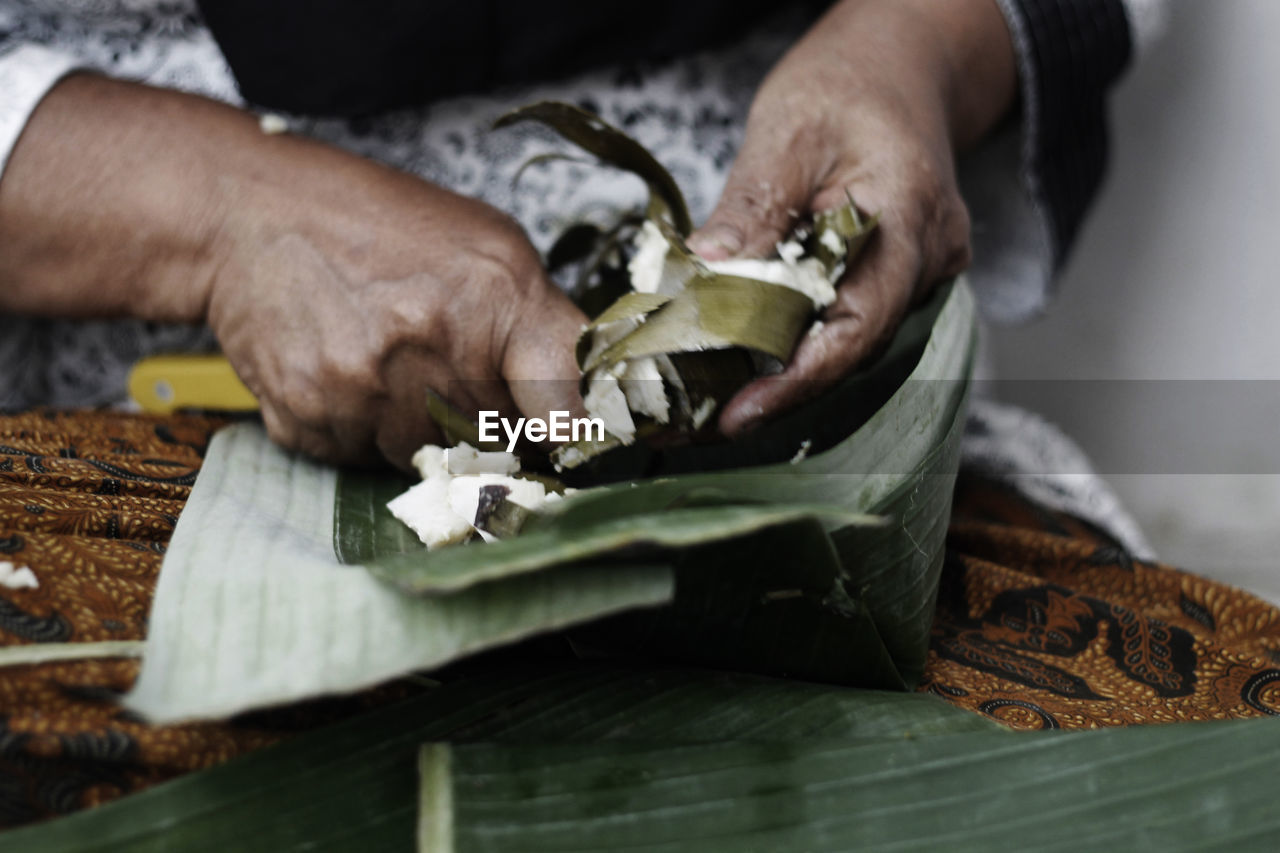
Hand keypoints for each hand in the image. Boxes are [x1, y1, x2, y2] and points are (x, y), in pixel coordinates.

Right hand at [0, 75, 584, 467]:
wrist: (250, 214)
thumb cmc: (381, 224)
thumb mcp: (489, 246)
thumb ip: (542, 323)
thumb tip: (577, 405)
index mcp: (498, 299)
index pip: (564, 407)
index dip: (573, 434)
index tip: (571, 442)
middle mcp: (434, 350)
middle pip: (495, 442)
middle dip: (488, 418)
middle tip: (453, 367)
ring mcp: (368, 391)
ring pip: (427, 457)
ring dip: (420, 426)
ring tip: (391, 359)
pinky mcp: (312, 418)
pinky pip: (360, 457)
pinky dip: (360, 427)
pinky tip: (346, 370)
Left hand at [687, 0, 1015, 435]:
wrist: (899, 68)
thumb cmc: (847, 86)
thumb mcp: (787, 130)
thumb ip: (752, 205)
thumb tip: (707, 269)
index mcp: (908, 214)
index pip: (858, 325)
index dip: (797, 380)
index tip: (737, 413)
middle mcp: (930, 257)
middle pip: (852, 347)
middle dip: (776, 387)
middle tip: (700, 417)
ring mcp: (921, 272)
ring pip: (848, 340)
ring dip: (781, 366)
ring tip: (708, 392)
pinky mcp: (899, 279)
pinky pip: (846, 320)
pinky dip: (795, 338)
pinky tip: (743, 352)